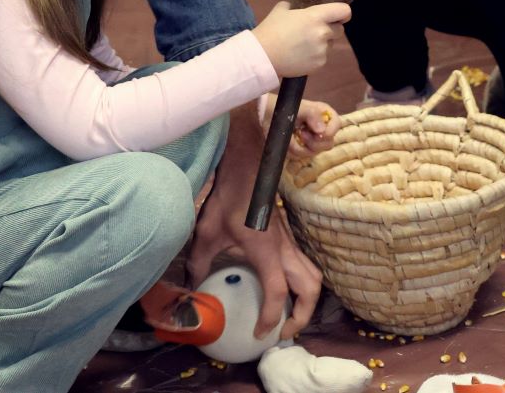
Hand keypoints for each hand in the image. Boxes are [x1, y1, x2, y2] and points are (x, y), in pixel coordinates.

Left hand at [188, 182, 321, 340]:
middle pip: (310, 287)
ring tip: (289, 316)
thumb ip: (198, 264)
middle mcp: (284, 248)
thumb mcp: (206, 234)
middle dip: (303, 315)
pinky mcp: (288, 239)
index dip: (272, 316)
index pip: (278, 290)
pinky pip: (305, 266)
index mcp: (266, 250)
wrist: (246, 170)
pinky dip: (302, 286)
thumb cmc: (227, 200)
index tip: (260, 333)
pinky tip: (284, 292)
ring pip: (314, 276)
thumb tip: (191, 289)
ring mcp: (290, 242)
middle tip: (283, 331)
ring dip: (308, 300)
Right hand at [252, 1, 350, 77]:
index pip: (343, 11)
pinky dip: (315, 56)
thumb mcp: (281, 10)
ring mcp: (322, 50)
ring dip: (322, 44)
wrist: (262, 56)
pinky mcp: (319, 64)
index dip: (344, 12)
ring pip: (330, 45)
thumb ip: (294, 7)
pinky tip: (300, 55)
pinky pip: (323, 57)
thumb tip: (297, 8)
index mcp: (315, 16)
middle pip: (340, 30)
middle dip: (330, 29)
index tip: (340, 15)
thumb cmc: (270, 30)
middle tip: (314, 31)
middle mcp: (323, 33)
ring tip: (303, 45)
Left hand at [262, 97, 340, 156]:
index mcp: (325, 115)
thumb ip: (312, 115)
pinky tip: (288, 141)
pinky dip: (293, 150)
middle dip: (314, 143)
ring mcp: (312, 141)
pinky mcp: (302, 149)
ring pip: (314, 152)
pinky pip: (301, 156)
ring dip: (301, 147)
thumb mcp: (299, 108)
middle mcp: (322, 128)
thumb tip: (321, 131)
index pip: (337, 125)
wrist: (268, 113)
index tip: (318, 133)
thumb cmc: (286, 107)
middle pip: (328, 144)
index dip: (330, 132)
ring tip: (294, 136)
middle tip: (301, 134)